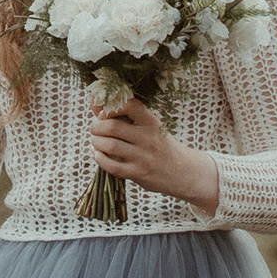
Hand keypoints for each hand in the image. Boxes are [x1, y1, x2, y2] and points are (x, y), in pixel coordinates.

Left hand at [87, 94, 218, 210]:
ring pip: (109, 145)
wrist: (183, 171)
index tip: (105, 112)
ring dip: (96, 142)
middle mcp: (148, 138)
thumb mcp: (149, 126)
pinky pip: (112, 166)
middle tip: (95, 128)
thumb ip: (123, 115)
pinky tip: (99, 154)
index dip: (111, 106)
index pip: (128, 105)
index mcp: (151, 121)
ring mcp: (143, 157)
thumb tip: (93, 103)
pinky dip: (100, 158)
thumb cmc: (160, 144)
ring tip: (96, 141)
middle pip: (112, 126)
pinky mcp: (138, 173)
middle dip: (96, 126)